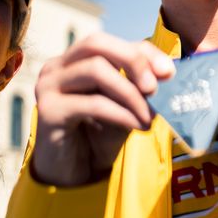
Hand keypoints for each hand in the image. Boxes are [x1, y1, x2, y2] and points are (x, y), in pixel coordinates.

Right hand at [31, 33, 174, 186]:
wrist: (77, 175)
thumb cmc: (100, 135)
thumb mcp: (126, 103)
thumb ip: (140, 83)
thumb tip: (167, 70)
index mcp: (75, 59)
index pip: (111, 42)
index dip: (143, 53)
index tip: (169, 72)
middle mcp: (57, 66)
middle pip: (96, 43)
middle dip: (132, 61)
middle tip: (154, 87)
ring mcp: (48, 86)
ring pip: (95, 70)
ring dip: (130, 93)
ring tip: (150, 115)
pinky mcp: (48, 111)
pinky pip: (93, 103)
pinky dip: (122, 113)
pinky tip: (139, 126)